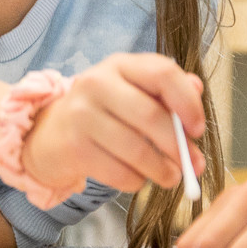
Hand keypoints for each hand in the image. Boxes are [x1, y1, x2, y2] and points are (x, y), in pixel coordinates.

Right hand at [19, 53, 204, 196]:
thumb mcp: (132, 92)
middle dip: (179, 146)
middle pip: (151, 116)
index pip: (163, 73)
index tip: (198, 129)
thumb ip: (166, 91)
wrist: (48, 133)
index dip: (188, 103)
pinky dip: (137, 182)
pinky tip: (139, 179)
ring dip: (162, 170)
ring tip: (171, 177)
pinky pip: (119, 172)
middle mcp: (98, 83)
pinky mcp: (74, 147)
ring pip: (137, 149)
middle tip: (194, 165)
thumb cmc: (102, 113)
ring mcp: (82, 114)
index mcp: (120, 65)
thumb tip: (197, 91)